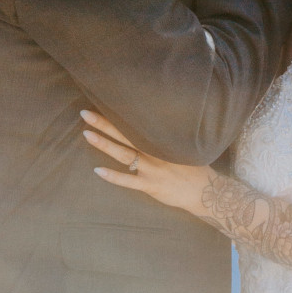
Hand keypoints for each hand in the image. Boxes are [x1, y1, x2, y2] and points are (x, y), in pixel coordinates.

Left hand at [80, 110, 207, 214]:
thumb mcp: (182, 147)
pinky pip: (128, 180)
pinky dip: (113, 176)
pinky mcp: (151, 185)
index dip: (118, 114)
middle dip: (104, 123)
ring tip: (86, 134)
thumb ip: (165, 138)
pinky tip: (97, 171)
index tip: (103, 101)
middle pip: (124, 134)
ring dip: (104, 144)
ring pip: (123, 154)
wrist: (206, 191)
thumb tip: (150, 125)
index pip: (135, 124)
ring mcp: (151, 169)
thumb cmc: (193, 168)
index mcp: (160, 141)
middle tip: (85, 113)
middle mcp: (154, 152)